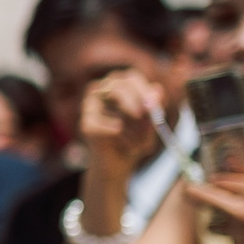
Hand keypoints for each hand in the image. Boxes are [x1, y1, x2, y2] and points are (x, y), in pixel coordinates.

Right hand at [79, 69, 163, 190]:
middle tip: (144, 116)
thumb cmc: (135, 138)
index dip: (143, 89)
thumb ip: (155, 106)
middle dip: (135, 102)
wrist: (118, 165)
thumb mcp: (151, 122)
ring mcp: (90, 107)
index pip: (131, 78)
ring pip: (114, 108)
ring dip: (132, 127)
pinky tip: (123, 146)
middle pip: (118, 87)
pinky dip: (122, 138)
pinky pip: (109, 127)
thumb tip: (157, 91)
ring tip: (138, 143)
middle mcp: (102, 91)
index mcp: (120, 85)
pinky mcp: (86, 125)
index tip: (154, 103)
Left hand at [182, 127, 243, 243]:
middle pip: (201, 199)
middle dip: (193, 192)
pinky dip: (235, 233)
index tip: (206, 175)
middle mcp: (241, 211)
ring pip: (212, 222)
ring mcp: (238, 232)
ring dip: (217, 217)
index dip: (211, 177)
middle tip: (189, 189)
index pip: (219, 180)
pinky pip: (229, 238)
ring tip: (234, 214)